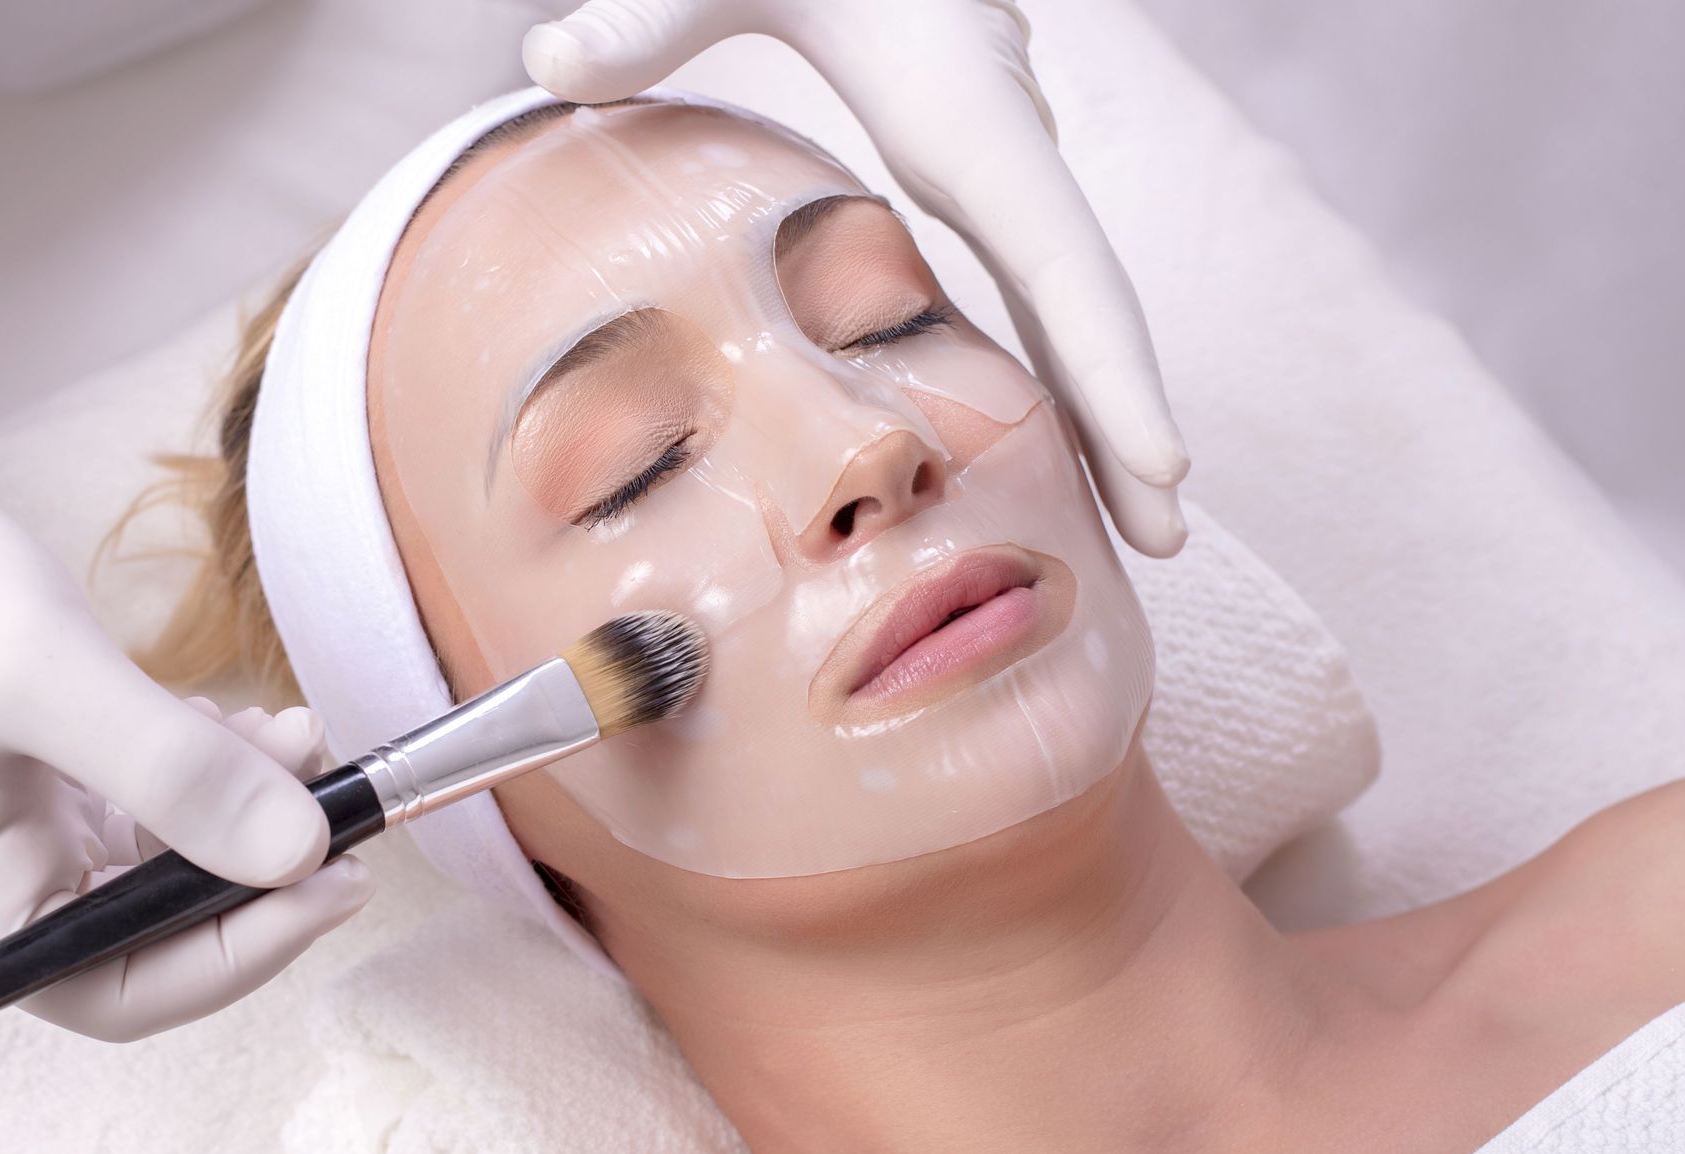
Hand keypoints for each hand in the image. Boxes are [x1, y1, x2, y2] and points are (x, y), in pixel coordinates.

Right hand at [0, 363, 371, 1041]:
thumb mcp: (45, 675)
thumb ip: (173, 770)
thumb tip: (298, 854)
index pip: (118, 988)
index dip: (239, 954)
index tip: (335, 885)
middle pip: (157, 933)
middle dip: (259, 876)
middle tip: (348, 816)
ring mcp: (24, 835)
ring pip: (172, 864)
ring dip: (251, 813)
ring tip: (306, 743)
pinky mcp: (54, 781)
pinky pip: (160, 803)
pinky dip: (218, 769)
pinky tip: (259, 725)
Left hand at [522, 0, 1190, 555]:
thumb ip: (652, 14)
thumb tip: (544, 63)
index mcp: (970, 125)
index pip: (1064, 265)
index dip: (1115, 371)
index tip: (1166, 466)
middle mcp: (1009, 155)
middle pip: (1092, 310)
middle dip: (1132, 424)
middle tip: (1168, 541)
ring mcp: (1006, 166)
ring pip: (1078, 307)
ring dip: (1109, 411)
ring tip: (1142, 523)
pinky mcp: (983, 170)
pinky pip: (1042, 288)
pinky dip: (1066, 367)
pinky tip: (1062, 433)